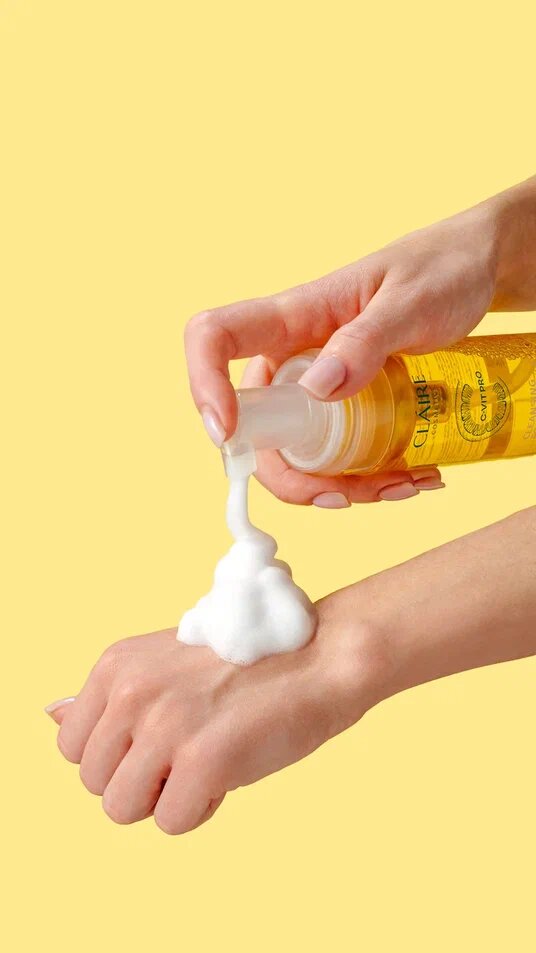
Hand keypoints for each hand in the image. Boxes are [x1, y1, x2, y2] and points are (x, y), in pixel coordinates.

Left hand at [46, 508, 535, 833]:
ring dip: (164, 798)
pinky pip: (171, 822)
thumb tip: (52, 716)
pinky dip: (200, 808)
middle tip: (190, 747)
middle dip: (139, 779)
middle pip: (94, 783)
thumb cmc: (248, 662)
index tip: (161, 735)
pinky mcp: (202, 759)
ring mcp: (165, 725)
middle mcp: (131, 691)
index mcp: (116, 665)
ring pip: (121, 809)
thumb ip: (110, 696)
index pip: (72, 747)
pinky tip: (230, 769)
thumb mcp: (164, 664)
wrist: (320, 655)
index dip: (118, 755)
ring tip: (206, 760)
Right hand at [185, 176, 535, 505]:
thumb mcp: (413, 302)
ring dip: (341, 487)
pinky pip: (335, 457)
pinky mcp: (345, 409)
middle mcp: (293, 357)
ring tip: (408, 483)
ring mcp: (317, 387)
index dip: (205, 384)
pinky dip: (367, 480)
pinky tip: (415, 475)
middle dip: (295, 477)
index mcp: (294, 317)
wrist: (476, 274)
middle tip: (352, 494)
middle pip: (255, 428)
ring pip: (298, 456)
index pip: (215, 337)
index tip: (228, 433)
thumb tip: (316, 389)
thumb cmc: (441, 270)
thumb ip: (366, 339)